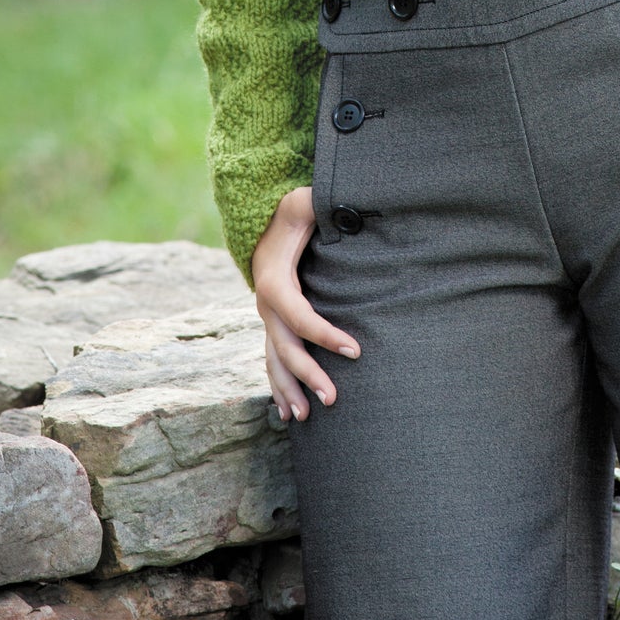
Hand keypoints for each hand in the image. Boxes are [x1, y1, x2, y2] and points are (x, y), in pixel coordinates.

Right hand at [251, 186, 360, 421]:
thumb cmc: (293, 212)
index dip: (325, 335)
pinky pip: (271, 360)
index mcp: (275, 280)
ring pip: (273, 361)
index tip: (355, 350)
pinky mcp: (272, 325)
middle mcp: (266, 305)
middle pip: (284, 348)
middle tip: (333, 399)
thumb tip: (348, 207)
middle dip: (307, 375)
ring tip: (304, 417)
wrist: (264, 220)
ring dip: (287, 390)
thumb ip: (324, 204)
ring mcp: (266, 318)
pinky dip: (276, 387)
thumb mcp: (306, 202)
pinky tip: (285, 412)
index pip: (299, 316)